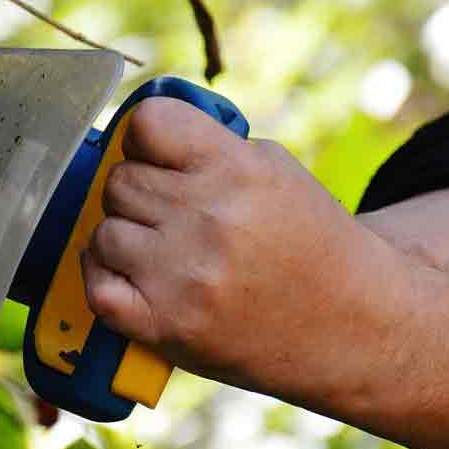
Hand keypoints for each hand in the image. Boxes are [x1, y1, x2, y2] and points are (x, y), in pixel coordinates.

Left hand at [80, 97, 448, 448]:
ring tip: (165, 251)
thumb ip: (207, 144)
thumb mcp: (274, 169)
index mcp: (237, 170)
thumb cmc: (307, 241)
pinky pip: (95, 285)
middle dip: (140, 192)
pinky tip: (134, 276)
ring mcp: (184, 276)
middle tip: (173, 213)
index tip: (156, 154)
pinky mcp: (166, 326)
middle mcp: (209, 219)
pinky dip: (105, 279)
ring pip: (104, 230)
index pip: (146, 122)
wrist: (352, 325)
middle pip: (119, 179)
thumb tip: (132, 132)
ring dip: (124, 238)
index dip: (144, 137)